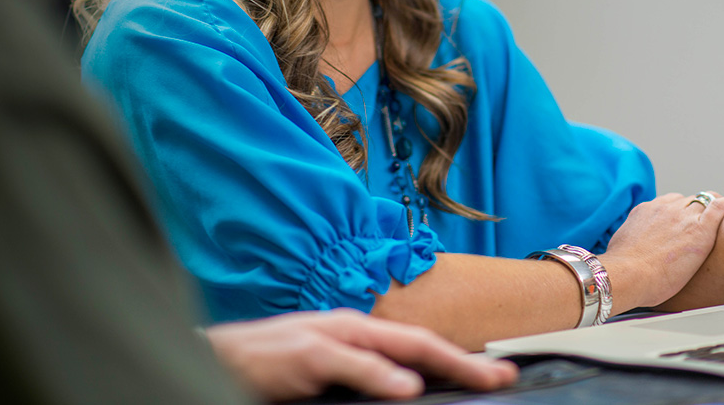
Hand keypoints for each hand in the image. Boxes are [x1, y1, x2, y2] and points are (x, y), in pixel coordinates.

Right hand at [205, 308, 518, 401]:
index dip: (461, 359)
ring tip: (478, 378)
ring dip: (442, 361)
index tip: (498, 374)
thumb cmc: (271, 369)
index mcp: (359, 335)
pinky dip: (380, 374)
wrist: (217, 357)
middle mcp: (352, 328)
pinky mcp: (305, 352)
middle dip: (467, 359)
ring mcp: (330, 335)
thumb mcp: (327, 373)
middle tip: (507, 376)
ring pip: (398, 346)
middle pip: (422, 341)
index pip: (420, 346)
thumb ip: (364, 381)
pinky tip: (407, 388)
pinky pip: (351, 363)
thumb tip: (406, 395)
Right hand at [603, 191, 723, 308]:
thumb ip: (634, 243)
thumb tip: (635, 252)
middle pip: (689, 200)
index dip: (680, 212)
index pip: (669, 202)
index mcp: (646, 211)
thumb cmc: (624, 272)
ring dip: (713, 209)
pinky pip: (721, 206)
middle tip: (705, 226)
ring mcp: (684, 217)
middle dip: (697, 211)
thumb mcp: (623, 248)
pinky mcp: (701, 229)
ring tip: (723, 221)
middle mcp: (665, 208)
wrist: (628, 275)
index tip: (685, 223)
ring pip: (706, 200)